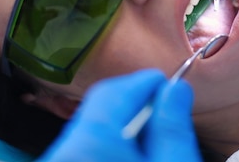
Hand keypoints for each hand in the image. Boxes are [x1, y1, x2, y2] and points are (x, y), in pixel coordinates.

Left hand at [37, 69, 200, 161]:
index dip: (144, 82)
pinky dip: (108, 145)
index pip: (113, 91)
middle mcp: (63, 152)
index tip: (167, 84)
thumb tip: (175, 89)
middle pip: (99, 108)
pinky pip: (81, 149)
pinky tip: (131, 156)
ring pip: (90, 129)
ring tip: (151, 144)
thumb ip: (172, 128)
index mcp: (92, 144)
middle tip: (163, 112)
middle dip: (133, 105)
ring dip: (121, 128)